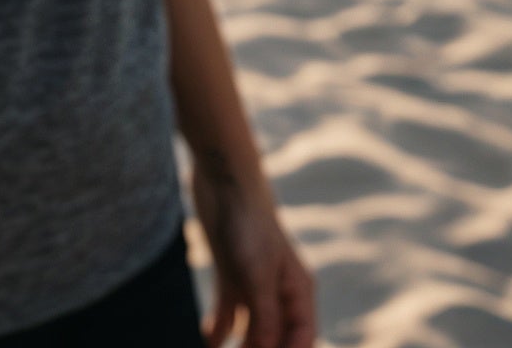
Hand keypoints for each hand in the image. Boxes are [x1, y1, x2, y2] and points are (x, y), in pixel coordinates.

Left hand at [193, 163, 315, 347]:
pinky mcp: (231, 275)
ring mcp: (254, 284)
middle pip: (276, 337)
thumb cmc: (249, 222)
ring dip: (240, 347)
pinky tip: (209, 340)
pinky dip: (220, 330)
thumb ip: (264, 316)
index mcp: (298, 290)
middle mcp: (279, 291)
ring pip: (251, 329)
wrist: (223, 180)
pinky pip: (229, 312)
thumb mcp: (257, 273)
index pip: (302, 336)